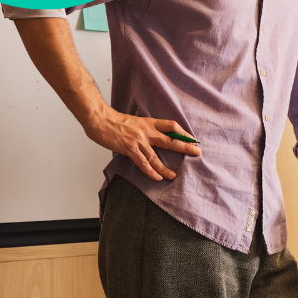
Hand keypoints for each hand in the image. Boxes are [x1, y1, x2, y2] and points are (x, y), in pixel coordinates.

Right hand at [84, 110, 200, 180]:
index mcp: (149, 122)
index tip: (192, 138)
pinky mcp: (130, 149)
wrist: (100, 119)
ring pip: (156, 157)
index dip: (183, 132)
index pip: (171, 126)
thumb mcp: (136, 121)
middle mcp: (147, 131)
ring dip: (166, 168)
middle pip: (170, 140)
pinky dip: (151, 172)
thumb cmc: (115, 120)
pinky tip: (157, 178)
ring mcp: (139, 141)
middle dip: (185, 147)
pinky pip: (143, 163)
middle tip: (197, 152)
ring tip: (174, 176)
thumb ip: (146, 129)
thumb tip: (155, 137)